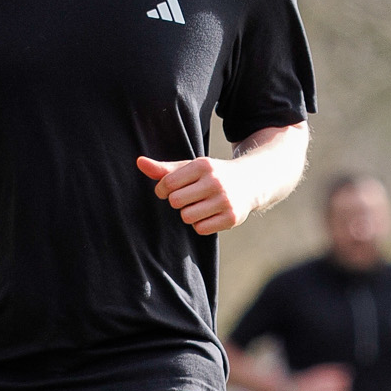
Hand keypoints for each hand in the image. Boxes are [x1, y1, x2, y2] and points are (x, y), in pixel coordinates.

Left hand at [137, 154, 255, 233]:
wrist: (251, 181)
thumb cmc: (212, 175)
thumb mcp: (190, 168)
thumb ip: (164, 169)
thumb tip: (138, 162)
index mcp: (203, 166)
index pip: (168, 184)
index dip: (163, 190)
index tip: (170, 190)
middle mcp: (215, 182)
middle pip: (176, 202)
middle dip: (178, 202)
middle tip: (188, 198)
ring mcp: (225, 200)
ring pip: (187, 217)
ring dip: (189, 214)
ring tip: (199, 206)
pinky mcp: (232, 217)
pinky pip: (201, 228)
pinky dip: (201, 224)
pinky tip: (209, 215)